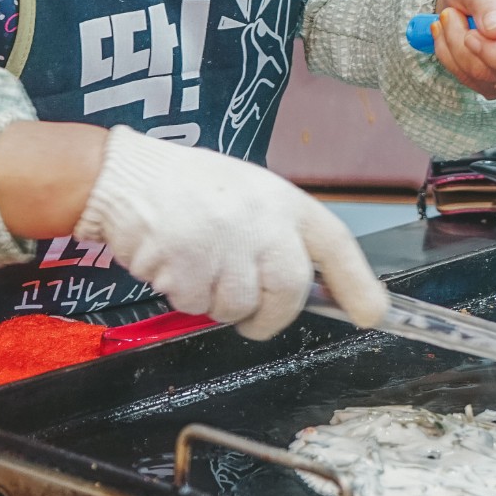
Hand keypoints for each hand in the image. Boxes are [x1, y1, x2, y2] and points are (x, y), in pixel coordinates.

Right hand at [75, 127, 388, 339]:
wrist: (123, 177)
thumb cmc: (185, 188)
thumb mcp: (246, 195)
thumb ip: (279, 235)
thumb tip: (315, 288)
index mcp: (279, 198)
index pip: (333, 243)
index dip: (357, 282)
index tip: (372, 313)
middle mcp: (259, 219)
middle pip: (288, 292)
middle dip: (271, 316)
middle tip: (254, 318)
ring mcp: (225, 243)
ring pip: (239, 306)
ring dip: (218, 303)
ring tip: (197, 265)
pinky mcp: (189, 265)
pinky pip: (198, 306)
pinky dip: (186, 297)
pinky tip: (174, 264)